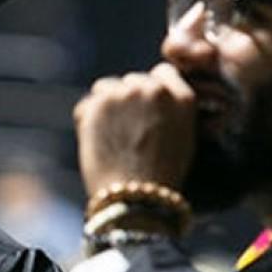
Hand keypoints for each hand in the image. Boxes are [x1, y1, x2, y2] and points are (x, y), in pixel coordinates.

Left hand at [75, 62, 196, 198]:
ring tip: (111, 135)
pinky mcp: (96, 105)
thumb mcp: (183, 139)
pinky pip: (87, 105)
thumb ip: (171, 109)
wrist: (134, 198)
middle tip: (126, 129)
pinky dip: (88, 120)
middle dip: (129, 99)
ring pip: (107, 87)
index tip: (146, 107)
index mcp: (182, 97)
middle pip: (133, 80)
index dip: (152, 89)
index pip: (163, 73)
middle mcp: (154, 89)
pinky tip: (98, 142)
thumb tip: (153, 95)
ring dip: (107, 104)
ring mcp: (123, 94)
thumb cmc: (160, 176)